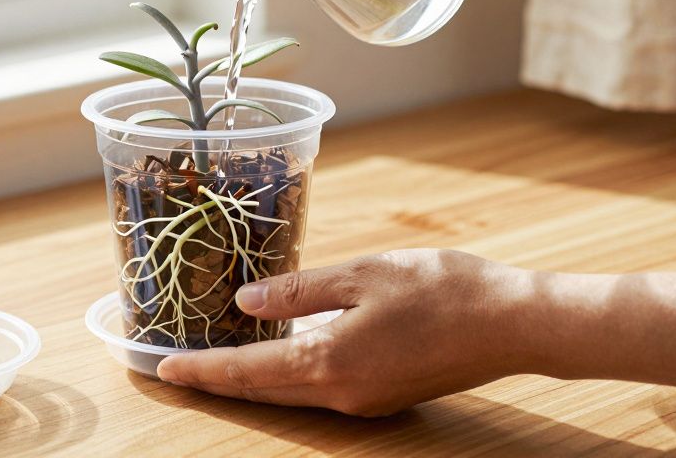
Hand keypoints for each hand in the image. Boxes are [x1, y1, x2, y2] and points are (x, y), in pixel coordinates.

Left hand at [155, 249, 530, 416]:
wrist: (513, 324)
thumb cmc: (443, 289)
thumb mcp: (363, 274)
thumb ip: (300, 290)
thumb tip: (246, 301)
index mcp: (329, 362)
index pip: (246, 370)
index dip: (201, 370)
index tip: (162, 370)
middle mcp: (340, 393)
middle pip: (261, 390)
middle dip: (216, 381)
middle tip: (176, 370)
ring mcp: (363, 400)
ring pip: (288, 394)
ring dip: (249, 380)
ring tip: (214, 362)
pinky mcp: (382, 395)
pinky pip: (317, 391)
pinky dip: (285, 375)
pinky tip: (276, 354)